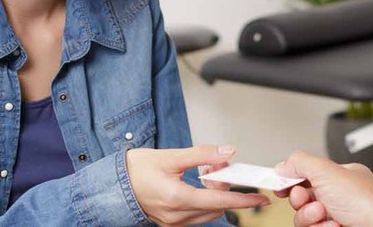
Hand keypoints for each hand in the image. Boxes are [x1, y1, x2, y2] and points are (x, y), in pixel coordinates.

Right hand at [125, 145, 269, 225]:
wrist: (113, 184)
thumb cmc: (136, 169)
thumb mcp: (170, 156)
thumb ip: (202, 154)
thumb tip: (228, 153)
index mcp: (175, 197)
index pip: (218, 201)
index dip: (242, 199)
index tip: (260, 198)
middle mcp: (175, 215)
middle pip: (216, 207)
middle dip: (224, 188)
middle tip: (219, 168)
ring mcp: (172, 222)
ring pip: (208, 213)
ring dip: (214, 196)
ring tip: (205, 175)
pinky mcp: (170, 223)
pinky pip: (196, 216)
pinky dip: (203, 202)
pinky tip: (197, 185)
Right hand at [274, 151, 372, 226]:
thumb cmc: (368, 203)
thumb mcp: (329, 171)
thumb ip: (302, 163)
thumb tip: (283, 164)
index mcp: (338, 177)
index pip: (307, 175)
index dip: (291, 180)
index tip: (280, 186)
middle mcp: (338, 197)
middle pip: (302, 200)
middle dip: (303, 203)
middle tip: (314, 203)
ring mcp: (337, 216)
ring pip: (305, 220)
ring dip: (312, 219)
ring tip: (328, 217)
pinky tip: (337, 226)